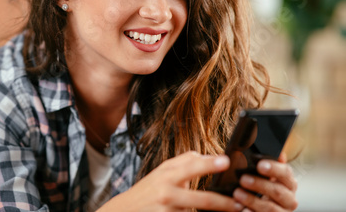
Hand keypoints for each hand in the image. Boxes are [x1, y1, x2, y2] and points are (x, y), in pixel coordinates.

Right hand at [100, 151, 243, 211]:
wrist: (124, 210)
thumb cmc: (148, 190)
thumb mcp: (162, 172)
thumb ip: (184, 163)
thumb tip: (207, 156)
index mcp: (167, 174)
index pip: (191, 166)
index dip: (209, 164)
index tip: (226, 161)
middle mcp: (167, 192)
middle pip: (200, 199)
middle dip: (222, 202)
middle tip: (239, 202)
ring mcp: (167, 210)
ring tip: (235, 210)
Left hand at [233, 154, 297, 211]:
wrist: (258, 208)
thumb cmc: (260, 187)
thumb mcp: (264, 175)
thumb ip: (269, 163)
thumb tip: (278, 153)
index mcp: (289, 183)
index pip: (286, 173)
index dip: (274, 168)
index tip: (260, 165)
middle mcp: (289, 199)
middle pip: (278, 191)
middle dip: (259, 184)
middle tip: (243, 179)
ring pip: (270, 207)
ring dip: (252, 200)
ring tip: (237, 194)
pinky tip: (243, 209)